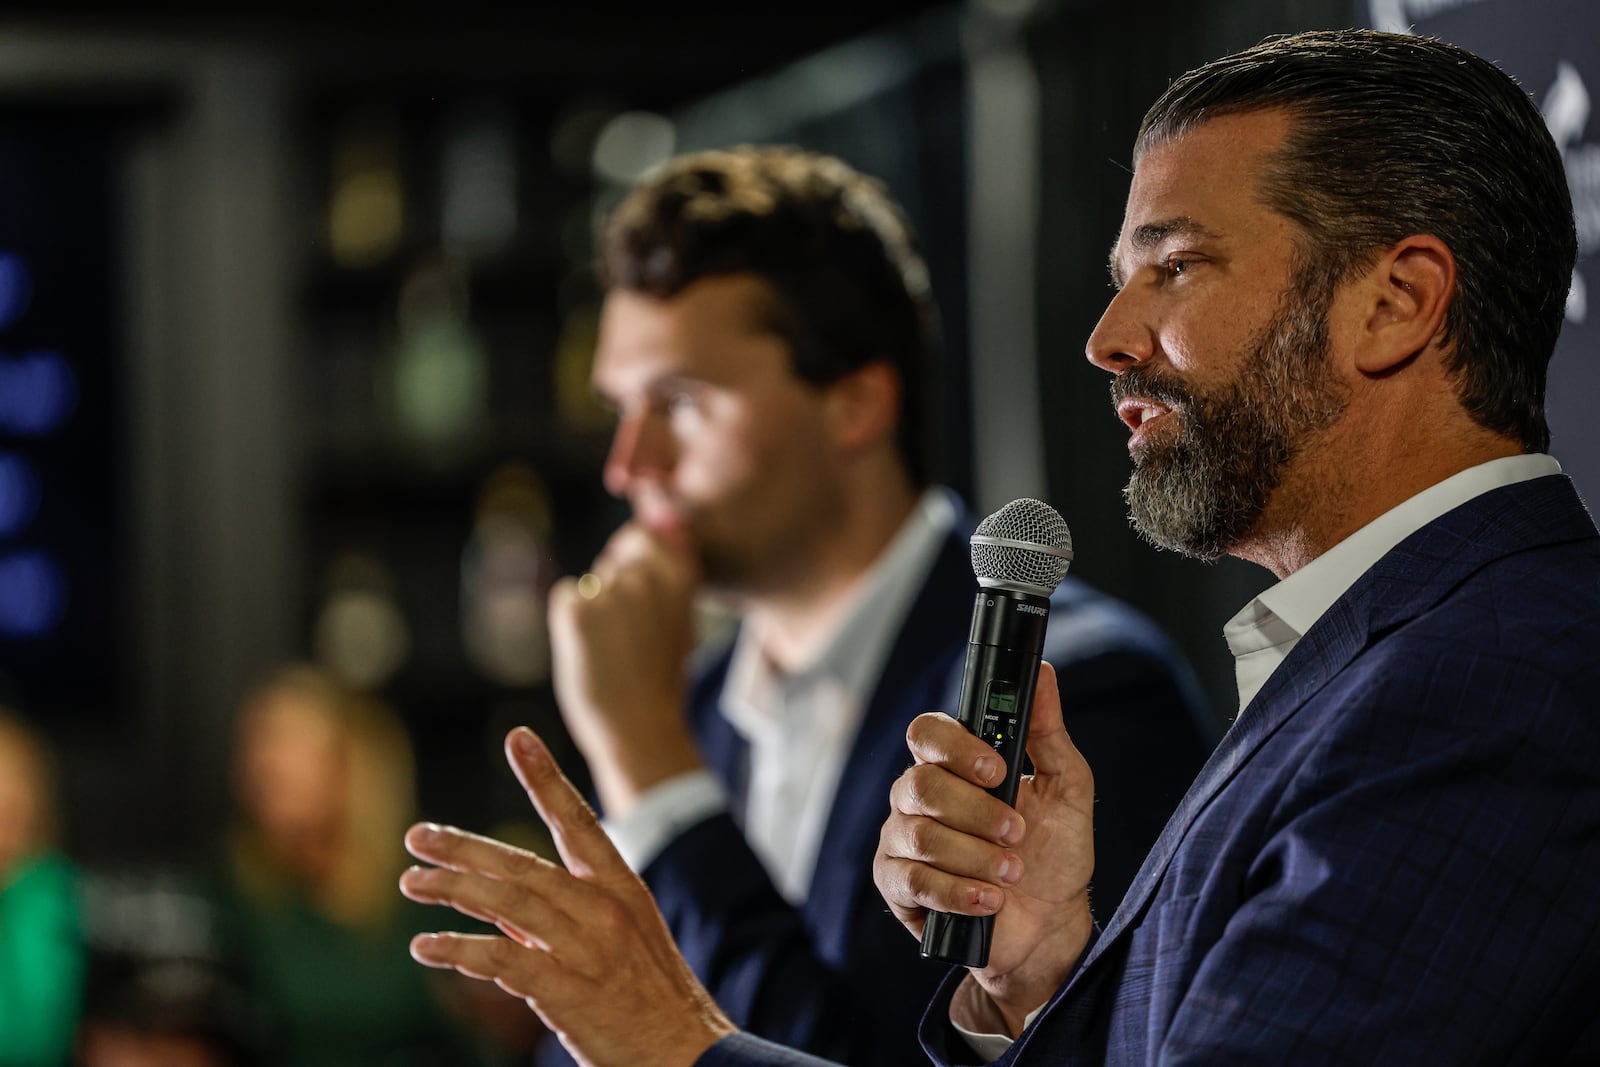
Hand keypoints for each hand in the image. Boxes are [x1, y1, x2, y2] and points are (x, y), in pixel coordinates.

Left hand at [400, 727, 735, 1066]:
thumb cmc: (653, 1000)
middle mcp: (603, 908)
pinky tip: (428, 946)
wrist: (689, 1054)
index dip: (546, 778)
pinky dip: (460, 949)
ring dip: (452, 890)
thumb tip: (503, 906)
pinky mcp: (568, 989)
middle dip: (464, 847)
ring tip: (412, 883)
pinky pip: (502, 959)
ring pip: (507, 903)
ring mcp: (587, 947)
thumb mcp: (622, 940)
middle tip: (418, 835)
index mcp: (622, 888)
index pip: (578, 821)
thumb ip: (564, 916)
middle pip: (522, 864)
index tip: (519, 738)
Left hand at [547, 522, 702, 814]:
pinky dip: (569, 622)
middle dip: (613, 589)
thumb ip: (667, 578)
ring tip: (612, 653)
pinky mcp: (576, 613)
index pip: (645, 534)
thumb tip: (654, 528)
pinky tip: (590, 653)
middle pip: (613, 562)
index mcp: (680, 577)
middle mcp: (645, 577)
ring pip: (590, 585)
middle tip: (626, 639)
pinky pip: (565, 597)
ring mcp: (610, 594)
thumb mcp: (680, 621)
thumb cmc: (660, 681)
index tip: (639, 598)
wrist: (641, 731)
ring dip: (593, 611)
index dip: (635, 559)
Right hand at [873, 661, 1095, 1036]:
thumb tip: (1042, 672)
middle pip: (920, 785)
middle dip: (976, 812)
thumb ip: (1047, 730)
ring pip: (920, 835)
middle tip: (1016, 832)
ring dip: (975, 856)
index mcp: (952, 765)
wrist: (1050, 924)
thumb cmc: (1055, 852)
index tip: (998, 771)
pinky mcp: (897, 885)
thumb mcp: (1065, 786)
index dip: (956, 747)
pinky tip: (989, 900)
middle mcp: (917, 797)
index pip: (927, 734)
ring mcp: (901, 840)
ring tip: (1012, 872)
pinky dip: (958, 891)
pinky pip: (914, 880)